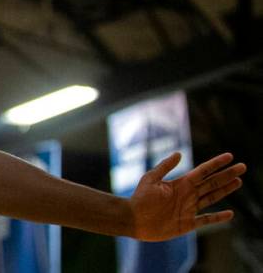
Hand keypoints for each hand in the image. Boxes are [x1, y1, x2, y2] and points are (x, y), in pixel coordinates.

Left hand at [129, 152, 244, 240]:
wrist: (134, 219)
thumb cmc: (140, 198)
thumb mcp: (151, 179)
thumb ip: (165, 167)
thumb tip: (179, 153)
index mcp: (180, 183)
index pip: (203, 171)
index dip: (216, 164)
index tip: (230, 156)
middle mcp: (188, 194)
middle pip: (212, 183)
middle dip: (227, 175)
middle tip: (243, 167)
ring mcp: (189, 208)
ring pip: (212, 197)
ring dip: (226, 190)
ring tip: (238, 181)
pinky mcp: (188, 223)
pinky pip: (207, 220)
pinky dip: (218, 218)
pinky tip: (230, 213)